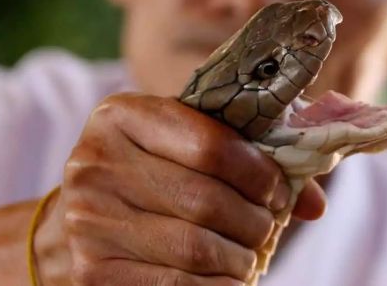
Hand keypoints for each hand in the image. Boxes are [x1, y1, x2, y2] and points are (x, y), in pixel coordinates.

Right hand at [34, 93, 326, 284]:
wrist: (72, 229)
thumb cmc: (147, 178)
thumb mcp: (184, 147)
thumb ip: (248, 157)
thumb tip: (315, 203)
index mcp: (121, 116)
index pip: (212, 144)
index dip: (260, 173)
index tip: (278, 191)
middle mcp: (95, 163)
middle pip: (207, 201)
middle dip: (256, 222)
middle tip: (267, 229)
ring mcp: (88, 221)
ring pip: (197, 249)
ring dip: (242, 260)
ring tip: (249, 256)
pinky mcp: (93, 272)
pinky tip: (229, 279)